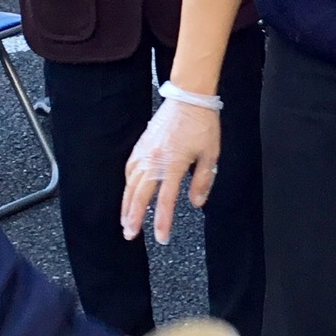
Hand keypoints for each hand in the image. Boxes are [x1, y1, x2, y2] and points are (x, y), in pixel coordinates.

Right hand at [121, 95, 221, 244]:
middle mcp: (154, 159)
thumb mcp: (210, 155)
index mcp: (172, 164)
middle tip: (130, 234)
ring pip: (130, 184)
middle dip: (133, 218)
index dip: (162, 222)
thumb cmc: (202, 124)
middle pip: (139, 195)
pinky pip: (129, 169)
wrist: (189, 97)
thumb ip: (202, 181)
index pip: (164, 201)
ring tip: (125, 220)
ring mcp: (144, 152)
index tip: (162, 238)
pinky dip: (127, 185)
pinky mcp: (141, 145)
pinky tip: (128, 193)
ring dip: (126, 204)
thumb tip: (197, 203)